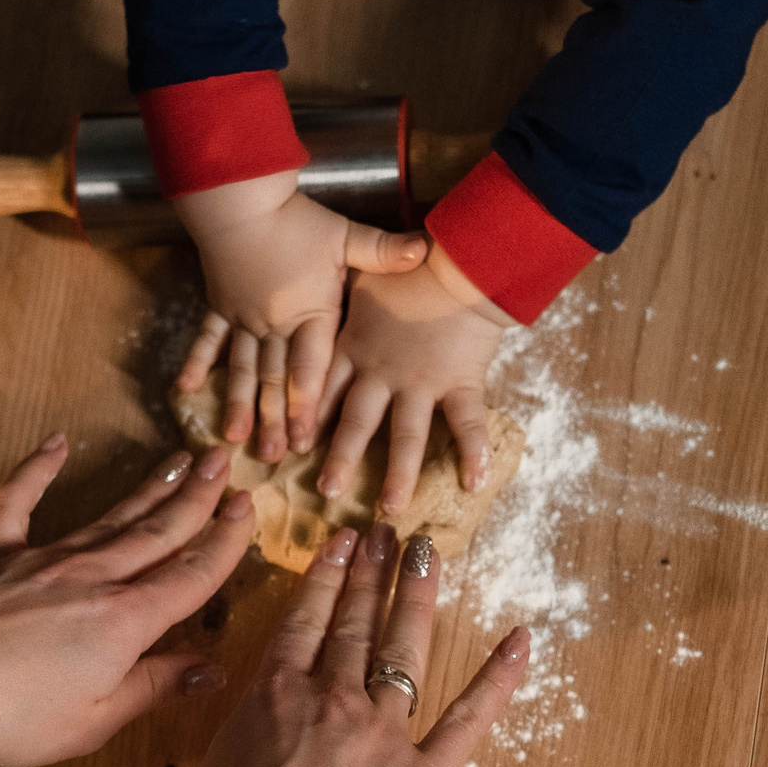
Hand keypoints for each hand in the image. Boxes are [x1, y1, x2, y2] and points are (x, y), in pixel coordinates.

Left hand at [0, 436, 254, 766]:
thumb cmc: (8, 718)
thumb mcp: (95, 720)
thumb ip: (154, 687)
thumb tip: (210, 670)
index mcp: (125, 622)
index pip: (193, 574)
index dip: (227, 541)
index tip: (250, 509)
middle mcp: (92, 578)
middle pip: (160, 532)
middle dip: (200, 497)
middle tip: (226, 462)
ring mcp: (42, 560)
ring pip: (110, 516)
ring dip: (149, 488)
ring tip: (180, 461)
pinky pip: (19, 501)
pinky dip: (38, 468)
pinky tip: (58, 443)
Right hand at [174, 171, 425, 464]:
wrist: (239, 199)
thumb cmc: (295, 219)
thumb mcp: (344, 235)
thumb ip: (382, 251)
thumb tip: (425, 250)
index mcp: (309, 312)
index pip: (310, 368)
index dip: (309, 405)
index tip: (307, 439)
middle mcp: (275, 323)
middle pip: (276, 378)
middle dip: (275, 419)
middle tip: (274, 456)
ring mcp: (244, 318)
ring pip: (243, 369)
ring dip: (239, 404)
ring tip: (235, 438)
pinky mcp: (221, 306)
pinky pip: (208, 340)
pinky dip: (197, 363)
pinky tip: (185, 390)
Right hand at [186, 523, 527, 766]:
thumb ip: (247, 727)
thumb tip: (260, 713)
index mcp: (276, 695)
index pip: (305, 622)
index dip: (326, 579)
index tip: (342, 544)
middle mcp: (333, 698)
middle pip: (354, 624)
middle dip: (371, 574)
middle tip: (385, 533)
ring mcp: (384, 732)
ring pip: (403, 650)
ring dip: (415, 598)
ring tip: (425, 555)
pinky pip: (469, 718)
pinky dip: (499, 678)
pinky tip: (521, 640)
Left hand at [316, 240, 510, 511]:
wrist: (460, 257)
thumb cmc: (409, 260)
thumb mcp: (362, 269)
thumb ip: (343, 291)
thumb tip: (322, 280)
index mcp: (353, 346)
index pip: (324, 389)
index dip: (308, 419)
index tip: (294, 447)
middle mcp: (381, 372)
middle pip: (355, 422)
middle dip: (341, 459)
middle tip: (326, 492)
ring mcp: (419, 381)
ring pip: (405, 436)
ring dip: (397, 474)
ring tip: (389, 508)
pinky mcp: (459, 382)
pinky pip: (466, 424)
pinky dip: (472, 453)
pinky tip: (473, 484)